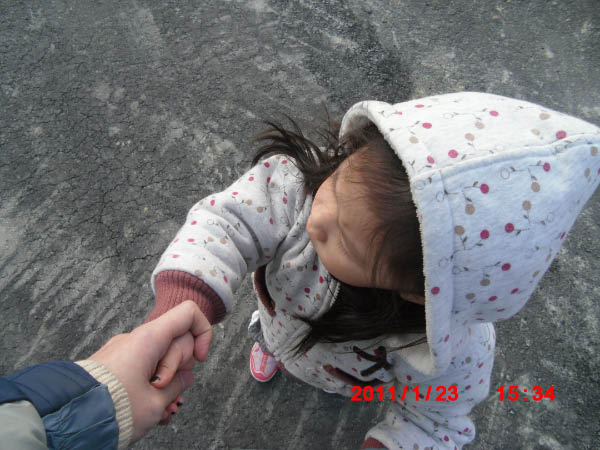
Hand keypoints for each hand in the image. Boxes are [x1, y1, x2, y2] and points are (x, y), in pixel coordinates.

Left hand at [89, 301, 212, 442]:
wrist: (72, 419)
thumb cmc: (112, 408)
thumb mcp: (157, 402)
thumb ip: (178, 385)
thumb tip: (184, 377)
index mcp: (150, 339)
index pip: (188, 313)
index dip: (203, 333)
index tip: (200, 359)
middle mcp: (136, 338)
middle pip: (176, 340)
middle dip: (179, 368)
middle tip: (168, 393)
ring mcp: (124, 350)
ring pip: (160, 357)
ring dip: (166, 382)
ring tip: (162, 410)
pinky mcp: (114, 364)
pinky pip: (143, 367)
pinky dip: (151, 385)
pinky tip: (151, 409)